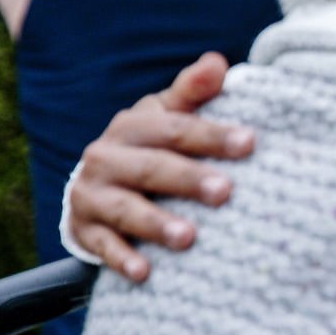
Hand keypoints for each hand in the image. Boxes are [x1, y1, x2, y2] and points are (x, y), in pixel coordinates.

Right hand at [68, 52, 253, 281]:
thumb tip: (218, 62)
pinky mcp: (85, 230)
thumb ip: (194, 93)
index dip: (212, 135)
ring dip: (157, 223)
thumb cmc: (152, 147)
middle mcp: (106, 157)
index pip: (176, 128)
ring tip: (189, 237)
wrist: (97, 187)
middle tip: (226, 191)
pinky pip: (104, 246)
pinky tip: (146, 272)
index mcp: (133, 125)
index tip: (250, 143)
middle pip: (152, 168)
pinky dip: (123, 259)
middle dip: (189, 180)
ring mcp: (92, 195)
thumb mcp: (168, 116)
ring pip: (127, 209)